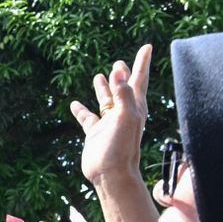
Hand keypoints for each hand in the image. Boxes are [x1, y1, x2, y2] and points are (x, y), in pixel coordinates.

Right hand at [70, 43, 150, 187]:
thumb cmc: (122, 147)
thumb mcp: (125, 116)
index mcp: (134, 106)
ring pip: (105, 100)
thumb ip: (123, 93)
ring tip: (99, 76)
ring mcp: (108, 123)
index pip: (139, 79)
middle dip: (123, 74)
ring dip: (104, 88)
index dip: (142, 62)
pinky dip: (81, 110)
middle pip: (123, 88)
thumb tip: (118, 68)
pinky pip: (88, 118)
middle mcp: (123, 112)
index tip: (147, 46)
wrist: (111, 174)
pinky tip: (75, 104)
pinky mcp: (95, 133)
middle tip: (121, 62)